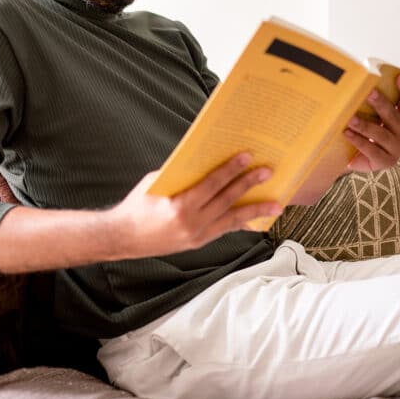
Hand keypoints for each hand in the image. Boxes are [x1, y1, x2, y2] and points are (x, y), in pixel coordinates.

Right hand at [110, 153, 280, 257]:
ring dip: (255, 211)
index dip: (230, 170)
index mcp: (180, 206)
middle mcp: (192, 224)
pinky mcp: (198, 242)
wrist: (123, 237)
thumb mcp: (156, 183)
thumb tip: (206, 162)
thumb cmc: (138, 205)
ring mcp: (197, 236)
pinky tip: (255, 219)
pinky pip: (224, 230)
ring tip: (276, 204)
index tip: (247, 156)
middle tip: (268, 172)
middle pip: (227, 201)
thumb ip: (182, 175)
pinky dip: (240, 223)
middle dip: (248, 185)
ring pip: (231, 220)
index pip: (211, 184)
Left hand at [345, 74, 399, 172]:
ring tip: (351, 118)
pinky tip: (348, 133)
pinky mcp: (386, 162)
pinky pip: (373, 150)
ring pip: (382, 135)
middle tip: (370, 93)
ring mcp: (397, 150)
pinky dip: (359, 141)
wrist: (355, 156)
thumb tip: (359, 80)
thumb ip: (371, 101)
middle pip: (394, 117)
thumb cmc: (364, 130)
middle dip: (382, 104)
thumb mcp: (370, 114)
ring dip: (366, 125)